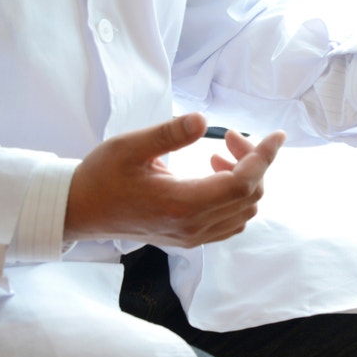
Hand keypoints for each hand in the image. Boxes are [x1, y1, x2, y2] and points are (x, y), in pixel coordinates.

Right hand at [65, 113, 285, 246]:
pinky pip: (230, 221)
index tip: (277, 135)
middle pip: (250, 195)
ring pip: (244, 210)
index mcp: (183, 205)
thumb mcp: (130, 147)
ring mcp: (192, 236)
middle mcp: (193, 226)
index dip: (264, 157)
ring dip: (245, 178)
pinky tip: (215, 173)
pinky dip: (236, 196)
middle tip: (229, 136)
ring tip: (220, 153)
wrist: (79, 211)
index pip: (243, 183)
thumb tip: (202, 120)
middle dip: (252, 161)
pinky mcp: (188, 237)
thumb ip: (169, 134)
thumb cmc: (100, 177)